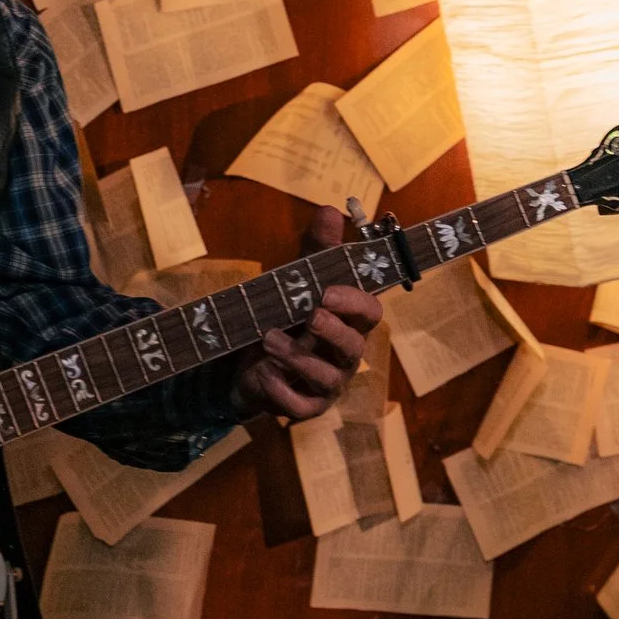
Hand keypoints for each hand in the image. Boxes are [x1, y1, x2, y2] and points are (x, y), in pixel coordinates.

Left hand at [228, 205, 383, 420]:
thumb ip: (315, 250)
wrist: (249, 363)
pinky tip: (264, 375)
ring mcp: (328, 384)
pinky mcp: (306, 408)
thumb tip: (330, 210)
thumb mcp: (296, 280)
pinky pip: (302, 407)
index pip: (369, 312)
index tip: (328, 291)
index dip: (354, 302)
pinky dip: (282, 393)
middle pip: (355, 346)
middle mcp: (345, 354)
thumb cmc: (284, 316)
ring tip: (268, 340)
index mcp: (348, 321)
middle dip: (333, 332)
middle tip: (310, 316)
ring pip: (327, 378)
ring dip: (298, 358)